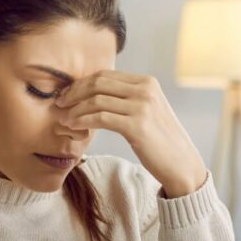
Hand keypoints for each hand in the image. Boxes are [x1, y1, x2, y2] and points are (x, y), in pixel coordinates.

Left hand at [55, 70, 208, 197]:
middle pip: (98, 83)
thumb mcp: (148, 111)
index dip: (82, 83)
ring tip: (64, 119)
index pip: (106, 75)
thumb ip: (128, 99)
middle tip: (59, 103)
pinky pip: (100, 118)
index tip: (67, 94)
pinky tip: (73, 127)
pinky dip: (82, 121)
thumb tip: (96, 94)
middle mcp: (145, 90)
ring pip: (96, 100)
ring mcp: (142, 106)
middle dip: (74, 92)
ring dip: (75, 109)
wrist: (182, 164)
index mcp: (147, 82)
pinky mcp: (137, 126)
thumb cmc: (161, 141)